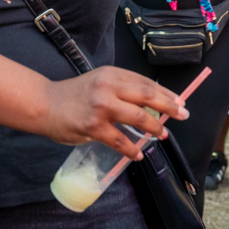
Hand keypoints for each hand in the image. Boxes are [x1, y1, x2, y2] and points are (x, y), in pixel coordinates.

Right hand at [41, 66, 188, 159]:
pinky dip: (133, 149)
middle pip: (147, 96)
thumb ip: (121, 89)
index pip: (145, 83)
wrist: (46, 104)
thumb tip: (152, 103)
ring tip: (162, 135)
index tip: (179, 101)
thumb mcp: (99, 81)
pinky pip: (120, 141)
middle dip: (169, 106)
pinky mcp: (93, 127)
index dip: (165, 93)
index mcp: (112, 74)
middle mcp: (108, 87)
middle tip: (183, 115)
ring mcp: (101, 107)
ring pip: (138, 118)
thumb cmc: (75, 95)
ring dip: (154, 128)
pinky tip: (138, 154)